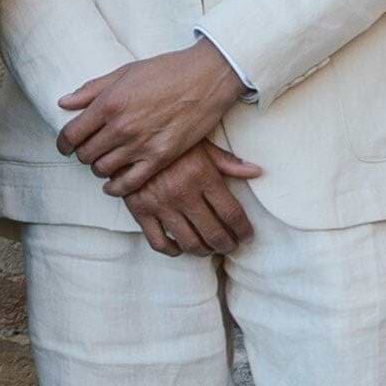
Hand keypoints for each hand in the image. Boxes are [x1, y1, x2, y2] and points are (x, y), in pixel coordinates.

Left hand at [57, 41, 247, 197]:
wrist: (206, 78)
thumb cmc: (166, 71)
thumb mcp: (124, 72)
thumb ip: (91, 90)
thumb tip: (64, 103)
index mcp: (109, 103)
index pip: (72, 134)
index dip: (64, 143)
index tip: (66, 146)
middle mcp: (121, 127)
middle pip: (86, 154)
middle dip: (83, 154)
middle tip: (88, 150)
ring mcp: (140, 145)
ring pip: (103, 169)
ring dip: (99, 167)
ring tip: (104, 161)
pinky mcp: (160, 158)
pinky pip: (129, 183)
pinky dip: (116, 187)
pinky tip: (113, 184)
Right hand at [124, 137, 256, 260]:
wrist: (129, 134)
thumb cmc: (170, 139)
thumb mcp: (201, 144)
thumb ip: (228, 161)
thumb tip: (257, 171)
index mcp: (202, 175)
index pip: (232, 214)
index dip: (243, 230)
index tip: (246, 236)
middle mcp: (183, 193)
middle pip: (214, 233)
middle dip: (227, 245)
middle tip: (231, 246)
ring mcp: (161, 204)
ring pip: (189, 243)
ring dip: (204, 250)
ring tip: (209, 248)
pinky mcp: (140, 210)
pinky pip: (159, 242)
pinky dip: (172, 250)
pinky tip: (180, 247)